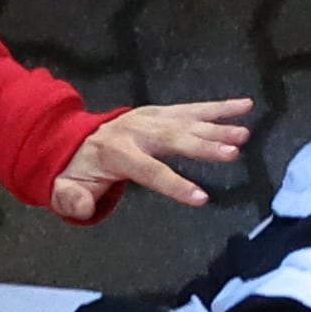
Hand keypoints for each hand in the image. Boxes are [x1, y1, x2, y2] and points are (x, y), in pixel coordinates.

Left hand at [50, 97, 251, 222]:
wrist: (75, 138)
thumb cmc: (78, 170)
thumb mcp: (65, 188)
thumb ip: (71, 199)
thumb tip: (83, 205)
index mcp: (117, 153)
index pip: (150, 171)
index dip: (174, 184)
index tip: (201, 198)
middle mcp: (137, 131)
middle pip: (174, 139)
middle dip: (204, 146)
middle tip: (232, 152)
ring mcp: (151, 117)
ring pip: (188, 121)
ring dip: (218, 127)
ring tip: (244, 133)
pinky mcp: (162, 111)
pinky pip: (194, 108)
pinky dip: (219, 107)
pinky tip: (244, 106)